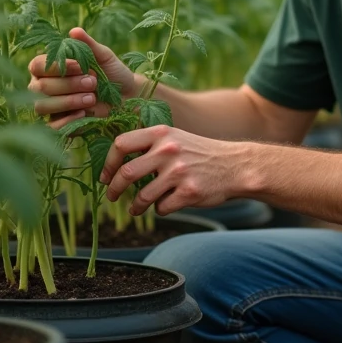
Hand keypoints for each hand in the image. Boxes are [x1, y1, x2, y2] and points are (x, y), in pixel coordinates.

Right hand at [28, 27, 138, 128]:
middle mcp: (43, 87)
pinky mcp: (60, 124)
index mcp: (49, 67)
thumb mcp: (103, 56)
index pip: (36, 66)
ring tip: (92, 98)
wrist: (128, 95)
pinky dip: (66, 121)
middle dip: (67, 85)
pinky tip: (84, 113)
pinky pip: (51, 127)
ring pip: (42, 106)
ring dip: (67, 101)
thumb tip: (74, 31)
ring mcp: (50, 107)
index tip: (80, 66)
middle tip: (93, 82)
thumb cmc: (112, 72)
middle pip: (39, 87)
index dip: (55, 66)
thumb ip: (87, 44)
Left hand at [100, 125, 240, 216]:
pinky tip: (168, 204)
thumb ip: (149, 144)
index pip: (121, 145)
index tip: (105, 176)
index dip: (108, 163)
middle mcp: (169, 150)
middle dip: (113, 190)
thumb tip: (115, 163)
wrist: (236, 166)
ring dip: (135, 207)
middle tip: (112, 197)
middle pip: (126, 173)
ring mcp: (179, 172)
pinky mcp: (189, 192)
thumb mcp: (176, 138)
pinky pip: (162, 208)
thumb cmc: (200, 153)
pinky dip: (161, 209)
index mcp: (162, 133)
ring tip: (136, 209)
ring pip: (142, 197)